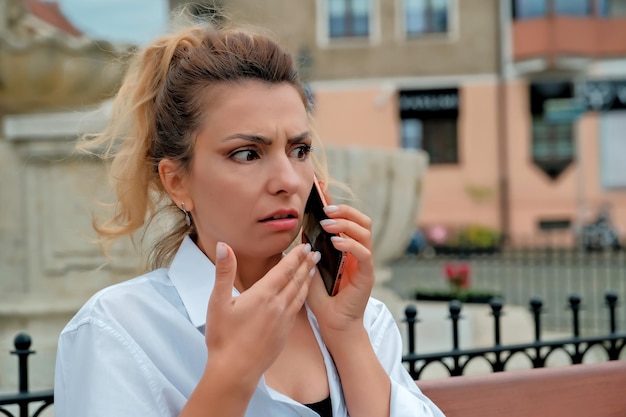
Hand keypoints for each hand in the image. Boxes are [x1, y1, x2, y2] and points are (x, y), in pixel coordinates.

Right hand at [204, 242, 320, 381]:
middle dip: (306, 264)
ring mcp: (283, 320)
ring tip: (314, 269)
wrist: (235, 371)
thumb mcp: (218, 302)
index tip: (305, 245)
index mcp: (263, 295)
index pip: (284, 270)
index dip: (295, 256)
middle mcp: (278, 305)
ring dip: (308, 279)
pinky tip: (302, 296)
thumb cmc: (223, 338)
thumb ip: (224, 272)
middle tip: (316, 252)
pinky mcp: (284, 333)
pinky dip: (303, 296)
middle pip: (296, 280)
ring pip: (300, 294)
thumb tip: (224, 246)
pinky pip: (297, 309)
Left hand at [306, 201, 375, 339]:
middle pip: (363, 221)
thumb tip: (302, 228)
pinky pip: (364, 254)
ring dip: (346, 224)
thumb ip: (309, 249)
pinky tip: (336, 243)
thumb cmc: (321, 298)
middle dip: (345, 211)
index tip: (323, 190)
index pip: (347, 220)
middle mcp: (358, 252)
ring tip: (328, 225)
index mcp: (347, 248)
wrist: (332, 323)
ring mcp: (364, 263)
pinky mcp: (367, 275)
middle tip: (326, 210)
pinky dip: (350, 244)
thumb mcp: (310, 267)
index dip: (337, 205)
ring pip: (365, 232)